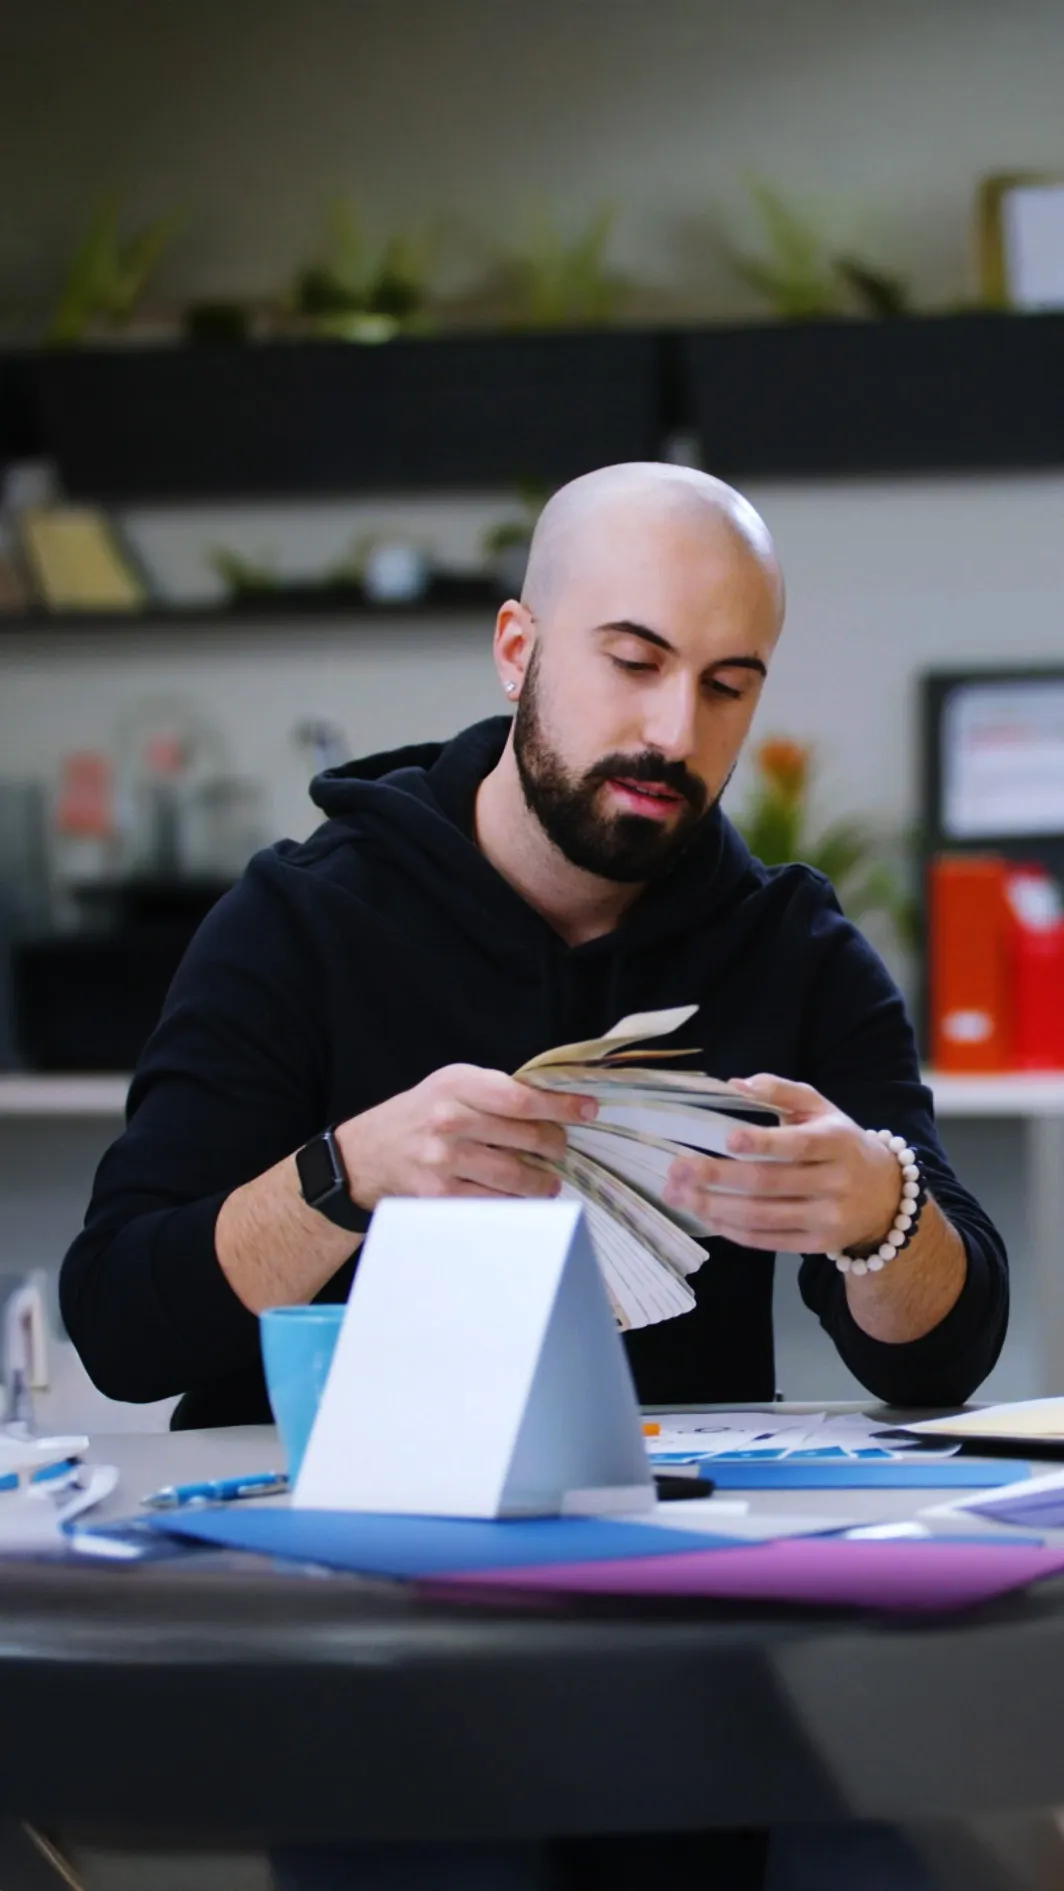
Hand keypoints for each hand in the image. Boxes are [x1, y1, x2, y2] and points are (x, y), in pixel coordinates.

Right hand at [335, 1066, 596, 1210]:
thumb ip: (494, 1090)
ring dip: (542, 1180)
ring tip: (548, 1179)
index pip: (521, 1097)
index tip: (588, 1110)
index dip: (561, 1106)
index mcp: (456, 1085)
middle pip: (525, 1137)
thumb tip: (553, 1104)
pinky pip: (495, 1203)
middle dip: (555, 1145)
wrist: (366, 1153)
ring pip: (515, 1175)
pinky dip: (516, 1202)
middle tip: (561, 1149)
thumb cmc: (420, 1115)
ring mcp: (444, 1161)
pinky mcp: (439, 1196)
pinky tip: (520, 1198)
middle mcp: (449, 1120)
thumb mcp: (450, 1085)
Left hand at [662, 1073, 902, 1254]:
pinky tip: (705, 1216)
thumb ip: (781, 1090)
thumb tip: (736, 1084)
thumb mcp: (821, 1109)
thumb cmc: (841, 1144)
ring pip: (762, 1216)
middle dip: (717, 1177)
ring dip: (714, 1207)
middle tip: (677, 1169)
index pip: (798, 1145)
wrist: (886, 1197)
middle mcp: (836, 1182)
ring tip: (677, 1195)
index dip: (764, 1143)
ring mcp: (828, 1218)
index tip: (727, 1138)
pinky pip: (768, 1240)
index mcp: (837, 1142)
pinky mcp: (818, 1245)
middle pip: (769, 1183)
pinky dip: (731, 1229)